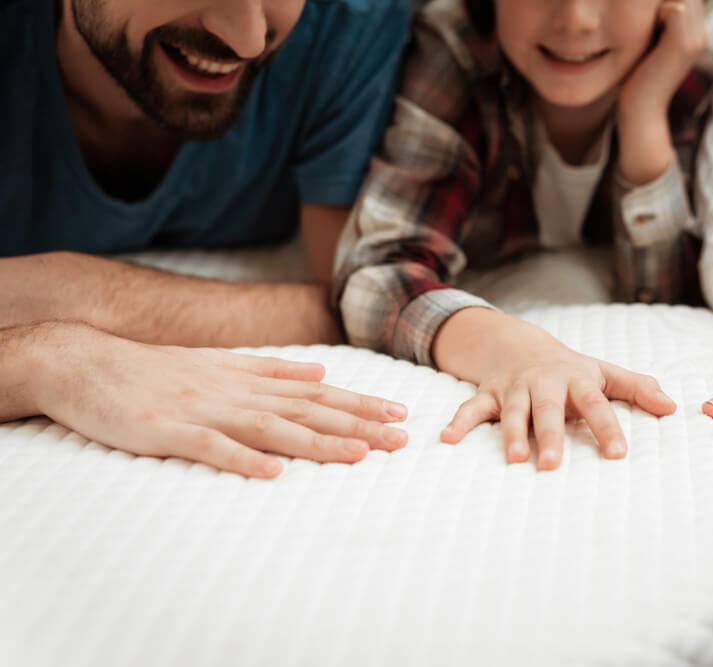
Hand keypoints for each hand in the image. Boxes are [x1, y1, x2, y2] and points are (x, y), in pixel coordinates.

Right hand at [23, 323, 408, 477]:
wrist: (83, 361)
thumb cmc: (153, 369)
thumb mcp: (220, 364)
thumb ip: (271, 370)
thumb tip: (321, 373)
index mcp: (247, 379)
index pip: (316, 392)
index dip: (359, 403)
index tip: (399, 413)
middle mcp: (234, 391)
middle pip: (306, 409)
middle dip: (357, 423)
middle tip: (401, 438)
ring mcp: (202, 410)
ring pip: (270, 426)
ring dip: (317, 441)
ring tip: (358, 455)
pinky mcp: (167, 429)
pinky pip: (210, 446)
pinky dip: (242, 458)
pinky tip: (273, 473)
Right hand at [436, 311, 675, 469]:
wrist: (517, 343)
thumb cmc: (569, 368)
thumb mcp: (603, 373)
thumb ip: (637, 389)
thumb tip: (673, 407)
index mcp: (576, 381)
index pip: (596, 405)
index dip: (606, 428)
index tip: (617, 455)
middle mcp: (544, 384)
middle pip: (547, 411)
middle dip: (549, 437)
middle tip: (552, 466)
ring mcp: (514, 389)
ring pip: (512, 413)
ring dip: (510, 436)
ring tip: (513, 460)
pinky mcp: (488, 394)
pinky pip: (471, 409)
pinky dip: (459, 423)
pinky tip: (447, 440)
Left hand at [617, 0, 707, 184]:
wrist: (639, 112)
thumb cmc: (636, 79)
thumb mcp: (647, 45)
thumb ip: (653, 24)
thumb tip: (644, 3)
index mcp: (695, 35)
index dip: (661, 2)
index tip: (643, 16)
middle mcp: (701, 35)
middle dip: (659, 1)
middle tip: (639, 17)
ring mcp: (696, 39)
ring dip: (655, 5)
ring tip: (640, 25)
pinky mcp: (683, 44)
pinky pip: (674, 7)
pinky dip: (654, 12)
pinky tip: (641, 31)